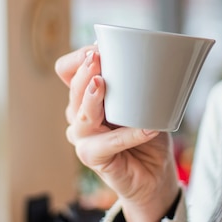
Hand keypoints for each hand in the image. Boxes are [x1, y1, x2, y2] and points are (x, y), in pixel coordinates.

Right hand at [55, 46, 180, 221]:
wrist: (154, 173)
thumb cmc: (147, 133)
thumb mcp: (144, 101)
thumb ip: (139, 82)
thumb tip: (152, 56)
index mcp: (86, 95)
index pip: (67, 70)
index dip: (78, 59)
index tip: (98, 47)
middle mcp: (78, 114)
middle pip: (73, 89)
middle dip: (84, 71)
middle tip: (96, 57)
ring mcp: (82, 137)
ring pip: (81, 115)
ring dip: (93, 99)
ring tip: (103, 85)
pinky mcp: (92, 158)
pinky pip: (107, 143)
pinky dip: (128, 134)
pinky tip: (147, 128)